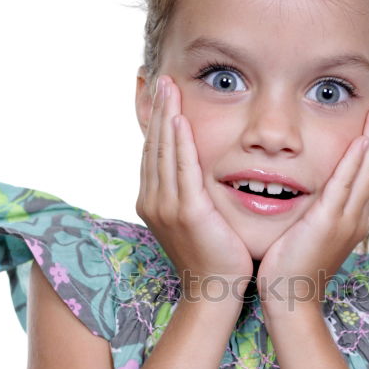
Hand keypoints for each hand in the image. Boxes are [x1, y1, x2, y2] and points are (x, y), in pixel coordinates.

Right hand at [135, 75, 253, 303]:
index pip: (152, 152)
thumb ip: (191, 192)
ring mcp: (166, 207)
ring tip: (168, 86)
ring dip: (165, 115)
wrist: (215, 290)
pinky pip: (181, 168)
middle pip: (153, 145)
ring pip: (163, 151)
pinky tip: (179, 118)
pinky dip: (178, 141)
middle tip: (160, 78)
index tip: (160, 94)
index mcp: (153, 201)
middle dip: (156, 109)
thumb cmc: (214, 256)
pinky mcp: (186, 212)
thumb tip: (196, 172)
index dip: (155, 121)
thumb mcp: (197, 219)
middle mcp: (152, 201)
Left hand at [256, 98, 368, 314]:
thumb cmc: (293, 267)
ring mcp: (346, 220)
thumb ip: (319, 209)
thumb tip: (318, 192)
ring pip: (368, 171)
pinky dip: (356, 161)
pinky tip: (363, 139)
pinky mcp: (328, 223)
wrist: (290, 298)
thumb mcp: (311, 231)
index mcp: (355, 216)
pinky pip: (345, 186)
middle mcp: (358, 216)